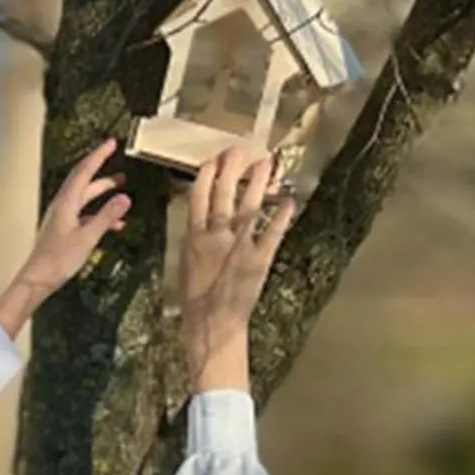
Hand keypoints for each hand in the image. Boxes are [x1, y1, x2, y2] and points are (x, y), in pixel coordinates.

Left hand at [0, 136, 129, 299]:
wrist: (37, 279)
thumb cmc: (58, 260)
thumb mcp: (87, 238)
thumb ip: (107, 217)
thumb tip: (125, 198)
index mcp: (66, 203)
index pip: (85, 171)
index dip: (99, 155)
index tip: (112, 143)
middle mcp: (62, 206)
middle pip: (84, 181)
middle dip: (101, 170)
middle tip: (117, 160)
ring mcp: (62, 218)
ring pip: (85, 199)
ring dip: (102, 192)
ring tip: (121, 188)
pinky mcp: (64, 230)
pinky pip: (85, 216)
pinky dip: (100, 215)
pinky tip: (114, 224)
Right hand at [181, 147, 296, 390]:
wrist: (211, 326)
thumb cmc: (194, 299)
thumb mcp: (185, 264)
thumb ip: (195, 239)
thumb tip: (200, 218)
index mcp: (194, 236)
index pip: (198, 195)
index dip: (208, 173)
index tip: (215, 156)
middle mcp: (216, 235)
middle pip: (223, 194)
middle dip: (232, 168)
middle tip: (240, 148)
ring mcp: (240, 246)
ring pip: (249, 206)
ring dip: (259, 183)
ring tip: (268, 162)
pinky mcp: (260, 259)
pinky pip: (273, 234)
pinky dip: (282, 217)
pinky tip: (289, 200)